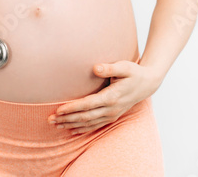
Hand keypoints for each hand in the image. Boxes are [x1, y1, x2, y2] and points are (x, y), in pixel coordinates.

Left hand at [47, 59, 161, 134]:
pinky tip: (70, 130)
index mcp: (112, 97)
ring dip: (70, 125)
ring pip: (88, 124)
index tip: (58, 110)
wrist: (148, 84)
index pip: (87, 105)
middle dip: (66, 119)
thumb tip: (95, 67)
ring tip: (55, 125)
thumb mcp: (125, 67)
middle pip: (84, 117)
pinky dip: (81, 129)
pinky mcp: (111, 117)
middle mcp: (110, 109)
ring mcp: (111, 115)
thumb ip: (110, 68)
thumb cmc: (134, 72)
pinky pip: (94, 126)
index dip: (72, 108)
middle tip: (49, 120)